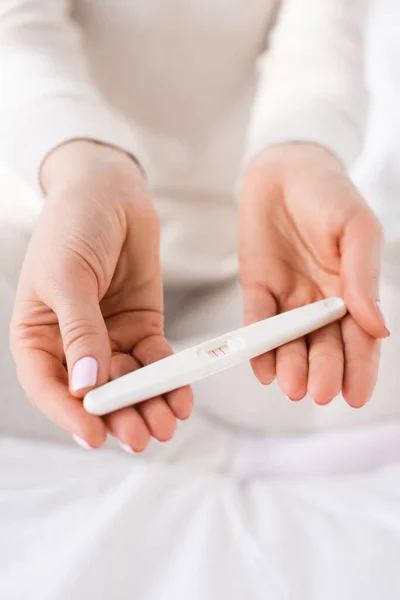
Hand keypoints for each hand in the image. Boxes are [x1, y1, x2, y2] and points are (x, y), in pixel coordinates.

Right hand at [10, 141, 192, 450]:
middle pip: (94, 394)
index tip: (94, 435)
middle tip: (142, 437)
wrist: (112, 193)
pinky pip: (155, 361)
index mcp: (39, 335)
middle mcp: (73, 344)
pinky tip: (181, 395)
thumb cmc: (74, 226)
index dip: (69, 415)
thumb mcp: (68, 277)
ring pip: (128, 383)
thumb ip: (79, 331)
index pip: (49, 386)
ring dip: (147, 405)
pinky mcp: (141, 327)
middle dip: (118, 417)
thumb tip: (85, 386)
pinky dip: (169, 379)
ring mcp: (109, 338)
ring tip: (167, 423)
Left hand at [239, 143, 388, 406]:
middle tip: (319, 392)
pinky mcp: (257, 287)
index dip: (359, 368)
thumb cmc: (329, 194)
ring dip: (291, 365)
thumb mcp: (357, 229)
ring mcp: (288, 296)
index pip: (360, 339)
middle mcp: (321, 301)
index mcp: (353, 290)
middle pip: (324, 346)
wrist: (284, 169)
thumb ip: (364, 276)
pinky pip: (257, 321)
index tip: (355, 396)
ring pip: (290, 340)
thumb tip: (380, 327)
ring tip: (291, 386)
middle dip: (323, 371)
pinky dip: (258, 345)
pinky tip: (261, 368)